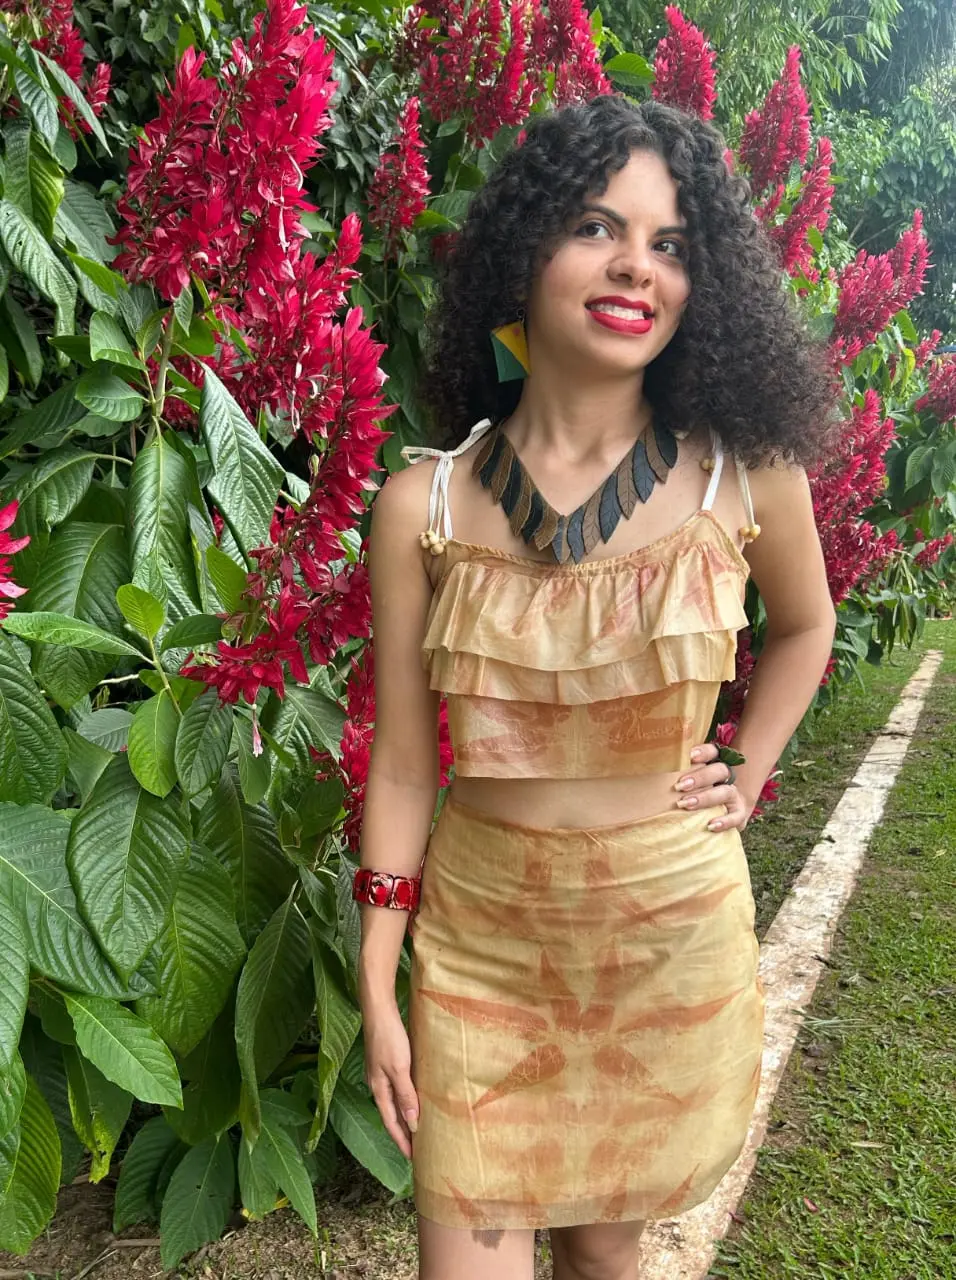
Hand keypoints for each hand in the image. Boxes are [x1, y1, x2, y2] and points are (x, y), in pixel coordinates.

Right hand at [362, 999, 418, 1158]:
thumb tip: (412, 1124)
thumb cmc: (388, 1038)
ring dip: (406, 1117)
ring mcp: (381, 1073)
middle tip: (418, 1150)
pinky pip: (398, 1088)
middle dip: (403, 1133)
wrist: (379, 1010)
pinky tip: (415, 1098)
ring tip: (419, 1129)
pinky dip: (406, 1099)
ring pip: (395, 1102)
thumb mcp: (399, 1069)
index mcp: (378, 1090)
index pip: (391, 1123)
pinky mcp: (388, 1062)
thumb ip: (405, 1095)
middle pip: (392, 1115)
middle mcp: (378, 1084)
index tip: (413, 1159)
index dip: (402, 1141)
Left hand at [674, 742, 752, 831]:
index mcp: (714, 764)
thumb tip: (653, 768)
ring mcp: (734, 795)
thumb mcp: (691, 780)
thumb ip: (678, 773)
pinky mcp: (739, 814)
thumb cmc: (699, 792)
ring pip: (725, 792)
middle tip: (680, 785)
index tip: (689, 756)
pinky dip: (725, 821)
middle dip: (700, 777)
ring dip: (705, 798)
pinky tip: (710, 825)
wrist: (727, 811)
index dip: (703, 752)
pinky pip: (735, 817)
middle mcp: (727, 777)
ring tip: (686, 804)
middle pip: (719, 770)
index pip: (713, 752)